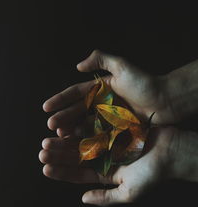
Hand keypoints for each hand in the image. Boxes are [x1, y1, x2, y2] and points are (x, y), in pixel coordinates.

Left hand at [39, 127, 177, 205]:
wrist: (171, 151)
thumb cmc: (152, 174)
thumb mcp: (129, 192)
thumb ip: (106, 197)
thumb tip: (84, 199)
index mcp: (106, 173)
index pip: (79, 174)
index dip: (62, 171)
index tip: (46, 168)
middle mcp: (104, 158)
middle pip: (77, 157)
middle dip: (59, 154)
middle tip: (42, 151)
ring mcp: (108, 142)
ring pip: (82, 142)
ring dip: (66, 141)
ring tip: (49, 138)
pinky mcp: (114, 129)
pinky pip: (94, 128)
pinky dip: (81, 128)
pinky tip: (67, 127)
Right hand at [43, 50, 175, 138]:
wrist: (165, 101)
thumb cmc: (144, 83)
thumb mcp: (122, 66)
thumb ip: (101, 60)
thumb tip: (78, 66)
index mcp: (101, 88)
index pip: (76, 93)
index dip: (61, 99)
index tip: (46, 107)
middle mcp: (102, 103)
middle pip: (78, 110)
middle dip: (63, 117)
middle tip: (51, 125)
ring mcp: (108, 117)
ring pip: (85, 123)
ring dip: (72, 129)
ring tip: (60, 135)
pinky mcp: (115, 128)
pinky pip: (98, 133)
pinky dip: (87, 137)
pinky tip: (77, 142)